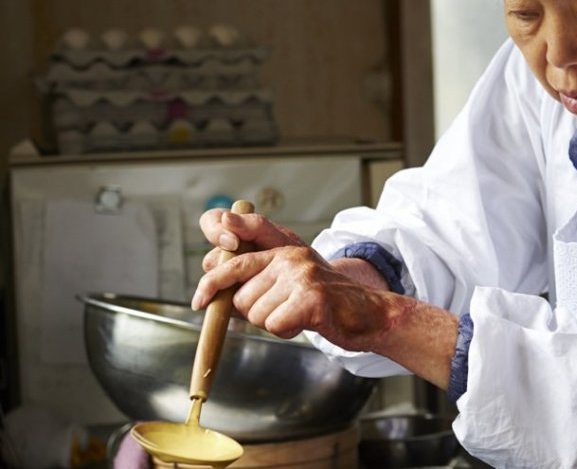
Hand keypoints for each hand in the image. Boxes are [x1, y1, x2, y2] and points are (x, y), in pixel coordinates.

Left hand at [193, 208, 393, 347]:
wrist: (372, 313)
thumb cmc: (330, 303)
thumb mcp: (292, 283)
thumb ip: (260, 282)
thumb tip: (218, 295)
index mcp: (283, 250)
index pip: (233, 263)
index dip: (211, 284)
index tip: (199, 301)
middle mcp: (290, 257)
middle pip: (241, 299)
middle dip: (257, 315)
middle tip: (286, 312)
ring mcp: (301, 275)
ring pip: (257, 315)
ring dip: (275, 324)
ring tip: (300, 316)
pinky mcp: (311, 297)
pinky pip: (276, 325)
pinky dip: (288, 332)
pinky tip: (307, 323)